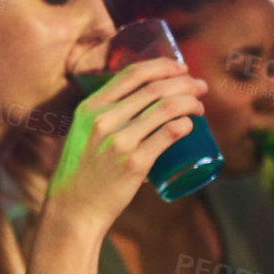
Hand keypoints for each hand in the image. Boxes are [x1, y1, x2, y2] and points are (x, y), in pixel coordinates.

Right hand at [46, 58, 207, 232]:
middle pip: (155, 88)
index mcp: (90, 107)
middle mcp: (104, 120)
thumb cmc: (83, 171)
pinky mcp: (135, 163)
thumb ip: (104, 116)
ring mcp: (119, 141)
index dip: (163, 66)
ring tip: (200, 108)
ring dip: (191, 103)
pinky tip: (191, 125)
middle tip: (200, 89)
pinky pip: (169, 133)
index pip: (132, 74)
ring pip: (167, 107)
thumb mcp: (83, 133)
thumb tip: (139, 103)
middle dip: (185, 83)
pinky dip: (186, 125)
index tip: (181, 68)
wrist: (74, 208)